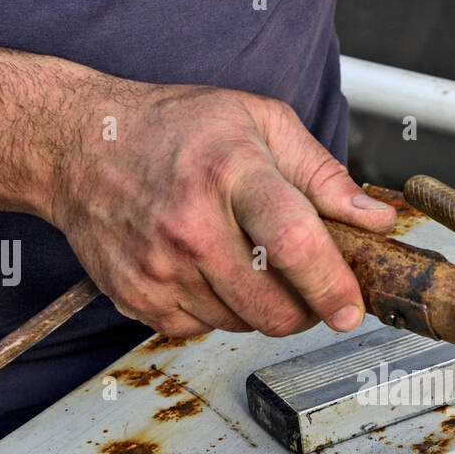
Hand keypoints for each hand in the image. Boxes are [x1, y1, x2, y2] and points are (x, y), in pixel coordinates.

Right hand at [49, 83, 395, 337]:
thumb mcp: (260, 122)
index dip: (330, 285)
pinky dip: (216, 312)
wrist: (80, 144)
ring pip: (241, 325)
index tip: (350, 308)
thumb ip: (323, 175)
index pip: (293, 244)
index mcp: (231, 173)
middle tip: (307, 285)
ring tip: (244, 260)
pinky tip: (206, 271)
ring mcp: (159, 267)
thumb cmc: (175, 128)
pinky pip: (200, 330)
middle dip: (305, 309)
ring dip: (260, 308)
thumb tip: (375, 220)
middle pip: (273, 306)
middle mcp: (191, 225)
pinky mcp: (136, 295)